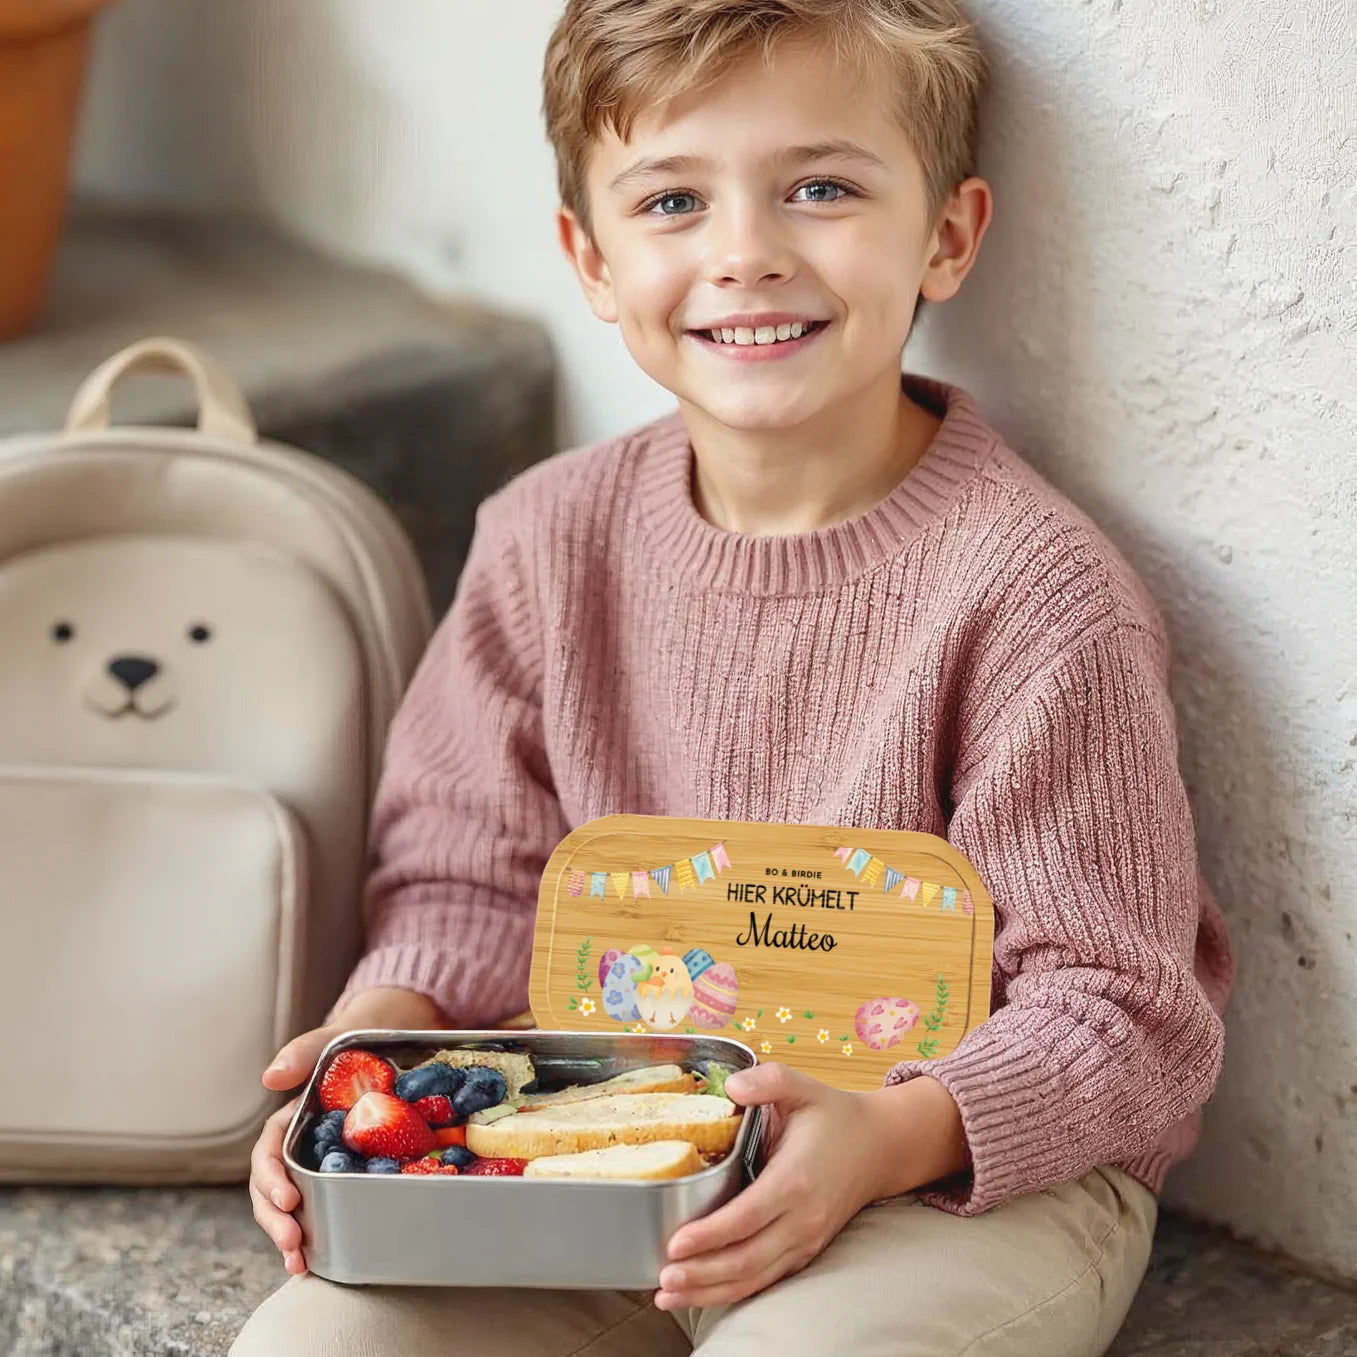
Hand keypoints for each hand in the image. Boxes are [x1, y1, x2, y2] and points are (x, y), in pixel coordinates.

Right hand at [248, 986, 445, 1273]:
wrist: (398, 1029)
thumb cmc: (363, 1030)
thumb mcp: (336, 1036)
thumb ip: (305, 1052)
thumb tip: (270, 1077)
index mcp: (294, 1114)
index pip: (270, 1150)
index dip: (271, 1178)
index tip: (288, 1199)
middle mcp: (304, 1139)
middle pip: (275, 1184)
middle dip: (276, 1217)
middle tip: (292, 1244)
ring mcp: (326, 1154)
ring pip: (296, 1199)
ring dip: (291, 1232)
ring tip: (299, 1262)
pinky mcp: (352, 1165)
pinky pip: (329, 1199)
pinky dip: (320, 1228)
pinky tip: (319, 1256)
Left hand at [655, 1065, 965, 1309]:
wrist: (879, 1146)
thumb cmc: (834, 1116)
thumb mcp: (801, 1086)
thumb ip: (767, 1080)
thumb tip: (731, 1087)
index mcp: (794, 1179)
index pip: (746, 1218)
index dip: (709, 1235)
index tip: (675, 1244)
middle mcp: (802, 1219)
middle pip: (746, 1260)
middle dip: (700, 1275)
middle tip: (661, 1282)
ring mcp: (806, 1240)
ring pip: (754, 1278)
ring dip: (710, 1291)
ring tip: (669, 1296)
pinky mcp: (806, 1250)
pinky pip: (767, 1279)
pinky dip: (733, 1291)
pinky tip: (702, 1293)